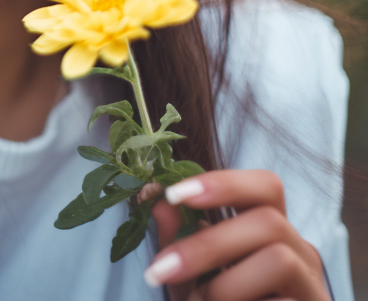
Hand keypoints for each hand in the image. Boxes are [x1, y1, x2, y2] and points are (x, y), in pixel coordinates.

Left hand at [143, 169, 329, 300]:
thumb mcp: (190, 274)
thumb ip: (178, 238)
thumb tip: (158, 201)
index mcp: (272, 229)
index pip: (265, 186)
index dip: (223, 183)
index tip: (173, 195)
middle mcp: (300, 252)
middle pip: (269, 221)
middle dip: (208, 244)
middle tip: (162, 270)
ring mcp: (313, 287)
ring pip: (280, 260)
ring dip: (227, 285)